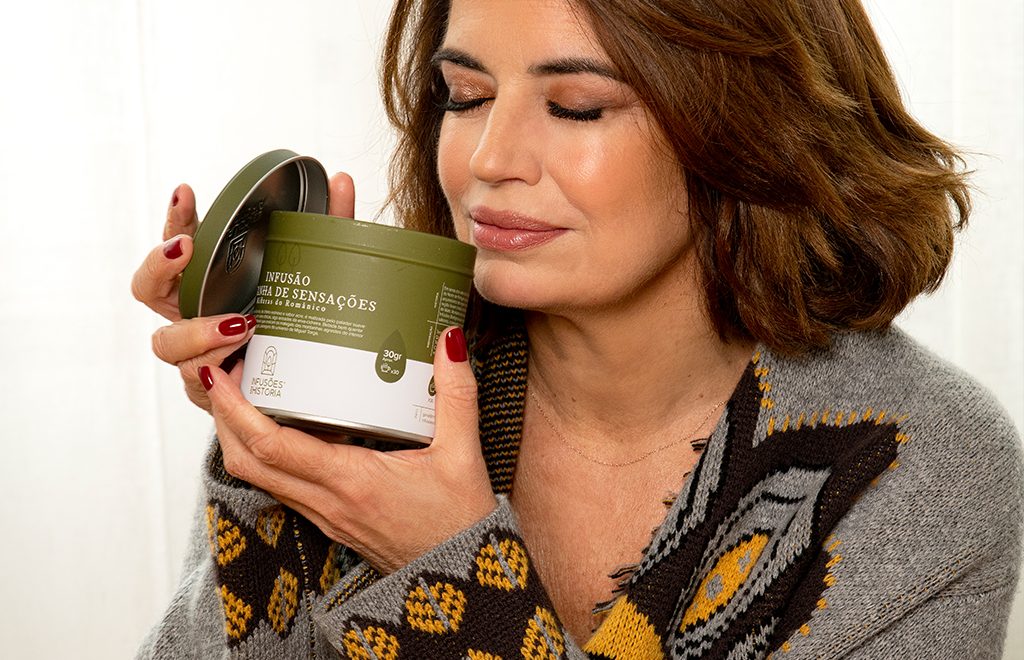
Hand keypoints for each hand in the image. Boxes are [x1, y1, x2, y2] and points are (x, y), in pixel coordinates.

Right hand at [131, 174, 356, 411]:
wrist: (304, 384)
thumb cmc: (295, 320)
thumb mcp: (313, 272)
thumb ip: (328, 227)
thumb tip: (343, 180)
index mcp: (205, 281)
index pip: (176, 241)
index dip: (175, 216)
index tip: (187, 191)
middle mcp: (189, 314)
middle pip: (145, 289)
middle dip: (160, 265)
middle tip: (188, 248)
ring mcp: (193, 353)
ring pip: (167, 343)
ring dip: (199, 329)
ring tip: (239, 323)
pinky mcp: (207, 388)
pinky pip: (196, 379)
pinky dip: (218, 365)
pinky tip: (240, 361)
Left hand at [201, 326, 497, 574]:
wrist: (459, 581)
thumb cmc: (460, 523)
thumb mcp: (463, 452)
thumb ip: (457, 393)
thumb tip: (450, 342)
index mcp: (352, 482)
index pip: (272, 446)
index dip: (236, 409)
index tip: (221, 374)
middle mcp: (327, 502)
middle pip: (246, 462)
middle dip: (223, 416)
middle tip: (224, 373)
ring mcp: (323, 516)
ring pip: (257, 477)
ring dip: (238, 436)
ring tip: (245, 392)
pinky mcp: (328, 521)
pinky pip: (280, 486)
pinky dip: (264, 454)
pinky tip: (282, 425)